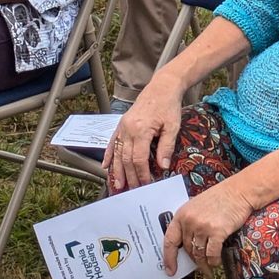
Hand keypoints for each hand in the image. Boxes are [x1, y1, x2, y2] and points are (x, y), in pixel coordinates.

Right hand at [104, 72, 185, 192]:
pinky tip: (105, 166)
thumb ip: (166, 147)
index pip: (138, 158)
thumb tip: (163, 167)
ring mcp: (122, 126)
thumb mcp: (172, 126)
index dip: (142, 174)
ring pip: (116, 153)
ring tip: (117, 184)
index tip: (146, 184)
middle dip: (129, 176)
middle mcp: (128, 128)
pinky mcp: (121, 124)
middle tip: (132, 190)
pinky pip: (112, 142)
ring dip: (116, 170)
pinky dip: (108, 155)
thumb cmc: (168, 106)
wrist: (162, 87)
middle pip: (125, 158)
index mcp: (141, 129)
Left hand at [162, 180, 253, 274]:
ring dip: (204, 264)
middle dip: (193, 260)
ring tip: (208, 269)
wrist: (238, 192)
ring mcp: (202, 227)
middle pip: (187, 249)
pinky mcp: (217, 232)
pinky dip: (214, 261)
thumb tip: (186, 247)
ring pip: (199, 254)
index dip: (169, 258)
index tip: (170, 270)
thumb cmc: (219, 198)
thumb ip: (188, 224)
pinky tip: (216, 262)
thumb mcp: (196, 207)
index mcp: (181, 214)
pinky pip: (212, 254)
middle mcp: (189, 221)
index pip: (170, 240)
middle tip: (199, 266)